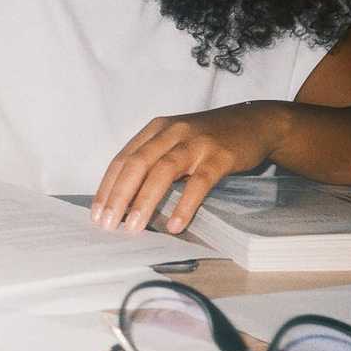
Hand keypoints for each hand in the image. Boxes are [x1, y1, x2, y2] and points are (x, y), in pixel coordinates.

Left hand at [92, 102, 287, 233]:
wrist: (254, 122)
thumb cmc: (208, 138)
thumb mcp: (174, 141)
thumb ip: (152, 163)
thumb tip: (127, 200)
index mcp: (155, 130)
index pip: (122, 159)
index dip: (107, 187)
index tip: (96, 214)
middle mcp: (171, 132)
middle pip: (136, 164)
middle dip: (118, 196)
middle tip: (108, 224)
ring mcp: (196, 143)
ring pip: (162, 171)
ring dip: (144, 201)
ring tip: (133, 227)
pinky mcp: (219, 156)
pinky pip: (199, 182)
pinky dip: (184, 204)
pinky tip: (175, 225)